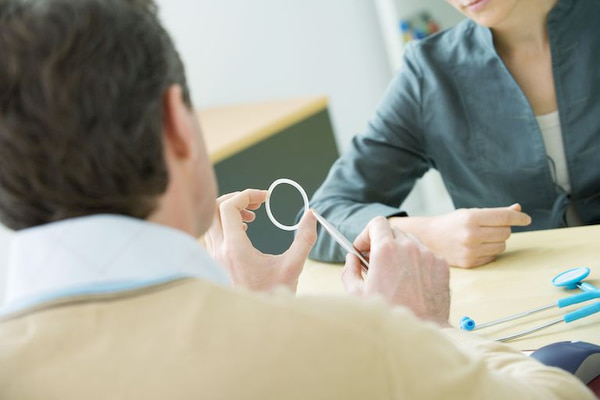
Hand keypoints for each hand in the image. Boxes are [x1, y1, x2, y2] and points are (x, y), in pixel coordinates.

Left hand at [205, 189, 316, 291]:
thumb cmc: (274, 295)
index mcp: (235, 249)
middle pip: (214, 208)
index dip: (247, 195)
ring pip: (211, 220)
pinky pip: (213, 233)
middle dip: (237, 199)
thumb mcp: (293, 266)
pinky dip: (226, 223)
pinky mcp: (214, 262)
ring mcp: (213, 257)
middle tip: (258, 204)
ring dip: (231, 211)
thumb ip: (304, 238)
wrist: (256, 320)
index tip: (266, 198)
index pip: (229, 206)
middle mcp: (219, 251)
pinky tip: (246, 230)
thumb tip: (312, 214)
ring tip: (253, 216)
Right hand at [342, 217, 450, 325]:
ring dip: (400, 251)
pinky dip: (416, 261)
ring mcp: (428, 254)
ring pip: (410, 241)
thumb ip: (350, 270)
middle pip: (393, 231)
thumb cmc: (388, 315)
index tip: (364, 248)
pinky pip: (426, 254)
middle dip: (382, 242)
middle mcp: (408, 247)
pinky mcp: (441, 264)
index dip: (367, 234)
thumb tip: (352, 258)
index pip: (376, 223)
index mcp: (386, 250)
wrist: (422, 331)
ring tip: (394, 272)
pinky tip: (411, 280)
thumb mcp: (357, 294)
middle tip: (376, 261)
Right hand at [389, 203, 530, 267]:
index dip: (518, 217)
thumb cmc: (452, 223)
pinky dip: (489, 252)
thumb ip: (495, 212)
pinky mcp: (470, 263)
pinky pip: (493, 257)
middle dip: (503, 229)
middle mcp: (471, 234)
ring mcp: (470, 250)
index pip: (503, 217)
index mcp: (470, 218)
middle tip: (491, 228)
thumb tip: (517, 209)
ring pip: (502, 246)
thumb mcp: (470, 213)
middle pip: (505, 232)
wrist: (429, 238)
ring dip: (497, 241)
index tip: (526, 219)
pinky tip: (477, 247)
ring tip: (483, 237)